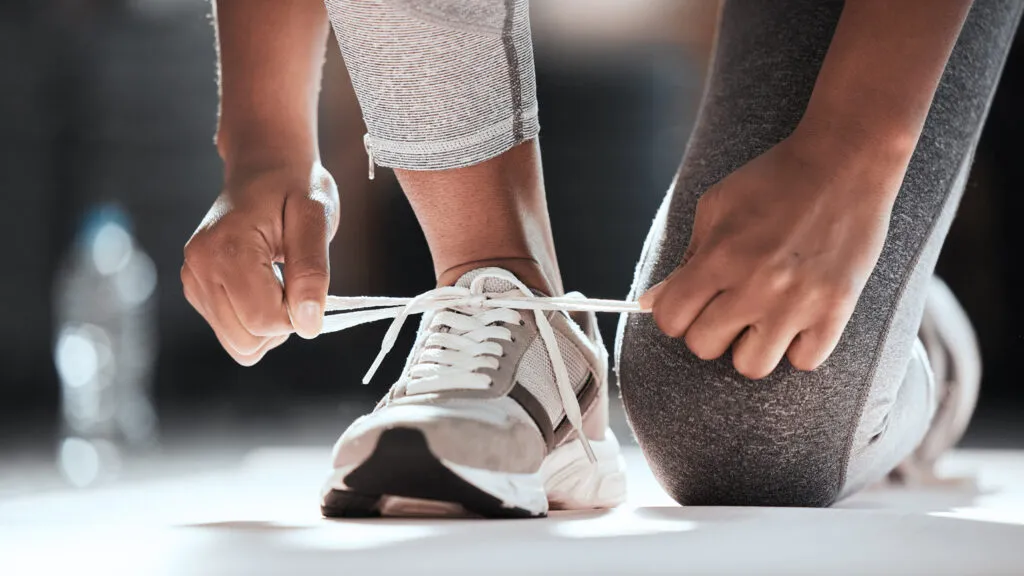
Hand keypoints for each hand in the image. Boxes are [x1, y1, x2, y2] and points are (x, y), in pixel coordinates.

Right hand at [182, 162, 338, 364]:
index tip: (305, 281)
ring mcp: (193, 281)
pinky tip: (263, 284)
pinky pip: (233, 333)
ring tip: (278, 281)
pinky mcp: (196, 290)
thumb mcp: (316, 218)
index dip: (297, 313)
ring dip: (269, 324)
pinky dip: (255, 319)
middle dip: (281, 323)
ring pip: (240, 345)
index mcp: (226, 250)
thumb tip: (309, 324)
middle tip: (292, 280)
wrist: (265, 168)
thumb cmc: (294, 187)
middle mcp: (198, 269)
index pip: (264, 321)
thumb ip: (312, 271)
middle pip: (248, 341)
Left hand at [640, 132, 902, 378]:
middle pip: (705, 347)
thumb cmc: (774, 181)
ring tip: (762, 318)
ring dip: (750, 346)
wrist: (845, 161)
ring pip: (752, 366)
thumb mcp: (716, 207)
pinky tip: (797, 318)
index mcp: (721, 256)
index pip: (671, 320)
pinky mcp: (837, 310)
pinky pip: (804, 362)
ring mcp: (799, 302)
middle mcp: (757, 285)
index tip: (690, 304)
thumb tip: (651, 303)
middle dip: (709, 329)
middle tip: (728, 306)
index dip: (674, 315)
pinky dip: (797, 347)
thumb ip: (686, 258)